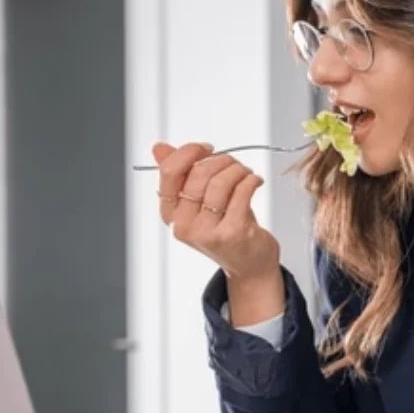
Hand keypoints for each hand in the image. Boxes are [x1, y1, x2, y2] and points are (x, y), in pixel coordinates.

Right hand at [153, 142, 280, 280]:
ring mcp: (207, 232)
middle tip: (233, 164)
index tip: (205, 148)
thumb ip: (180, 174)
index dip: (189, 152)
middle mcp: (184, 225)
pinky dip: (251, 180)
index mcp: (171, 214)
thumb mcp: (199, 202)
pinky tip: (255, 181)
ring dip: (238, 169)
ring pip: (220, 182)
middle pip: (198, 174)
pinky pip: (242, 192)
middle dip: (221, 160)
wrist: (249, 264)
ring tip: (245, 173)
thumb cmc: (225, 229)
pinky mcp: (232, 233)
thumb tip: (159, 148)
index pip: (169, 172)